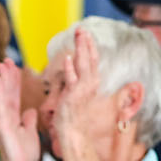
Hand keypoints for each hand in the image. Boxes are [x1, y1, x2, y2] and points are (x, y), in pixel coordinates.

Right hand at [0, 58, 39, 160]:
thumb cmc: (25, 154)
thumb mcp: (31, 132)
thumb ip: (29, 120)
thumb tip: (31, 110)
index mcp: (14, 117)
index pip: (14, 95)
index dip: (14, 81)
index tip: (14, 67)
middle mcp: (6, 116)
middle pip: (7, 92)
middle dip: (7, 75)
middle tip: (6, 59)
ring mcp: (3, 120)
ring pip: (2, 95)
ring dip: (2, 79)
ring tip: (1, 65)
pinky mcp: (2, 125)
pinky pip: (0, 105)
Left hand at [51, 27, 102, 154]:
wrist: (73, 132)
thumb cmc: (73, 115)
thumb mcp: (76, 92)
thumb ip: (76, 79)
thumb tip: (72, 64)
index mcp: (91, 82)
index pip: (92, 60)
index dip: (89, 46)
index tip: (85, 33)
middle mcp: (90, 84)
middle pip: (90, 58)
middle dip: (86, 42)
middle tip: (81, 28)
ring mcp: (83, 89)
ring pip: (83, 64)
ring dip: (81, 49)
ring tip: (78, 35)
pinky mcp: (74, 95)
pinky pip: (72, 79)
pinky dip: (70, 68)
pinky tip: (67, 57)